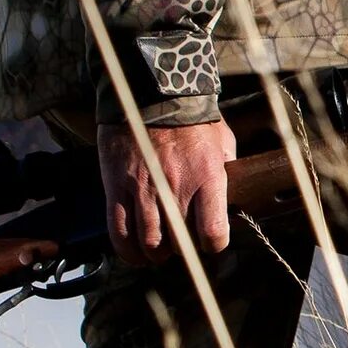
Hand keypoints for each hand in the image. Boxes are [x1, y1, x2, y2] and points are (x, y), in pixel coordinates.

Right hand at [99, 118, 235, 263]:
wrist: (150, 93)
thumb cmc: (191, 118)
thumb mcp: (222, 140)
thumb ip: (226, 170)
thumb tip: (231, 196)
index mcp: (207, 177)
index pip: (213, 233)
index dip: (213, 243)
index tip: (210, 240)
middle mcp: (176, 188)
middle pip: (179, 244)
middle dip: (182, 250)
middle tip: (181, 243)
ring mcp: (143, 190)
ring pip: (149, 243)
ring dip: (155, 253)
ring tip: (158, 249)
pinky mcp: (117, 189)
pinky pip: (119, 233)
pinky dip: (127, 250)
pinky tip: (135, 252)